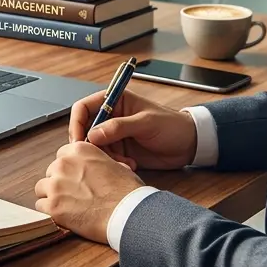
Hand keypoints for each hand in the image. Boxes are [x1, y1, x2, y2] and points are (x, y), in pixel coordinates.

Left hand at [34, 142, 144, 242]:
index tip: (75, 178)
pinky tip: (64, 215)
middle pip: (50, 172)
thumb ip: (96, 162)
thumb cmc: (126, 191)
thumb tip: (93, 167)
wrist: (128, 213)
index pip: (61, 156)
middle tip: (74, 195)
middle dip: (60, 182)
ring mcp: (56, 185)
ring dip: (52, 196)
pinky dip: (50, 211)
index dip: (69, 169)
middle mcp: (64, 164)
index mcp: (79, 150)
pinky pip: (40, 206)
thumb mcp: (115, 164)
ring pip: (42, 188)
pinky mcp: (53, 206)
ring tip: (68, 205)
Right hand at [68, 88, 197, 170]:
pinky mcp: (120, 150)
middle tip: (99, 158)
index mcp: (115, 101)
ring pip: (94, 148)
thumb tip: (92, 135)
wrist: (190, 144)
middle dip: (90, 146)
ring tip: (124, 162)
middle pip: (85, 130)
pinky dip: (113, 164)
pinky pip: (106, 159)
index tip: (78, 141)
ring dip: (105, 158)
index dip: (76, 123)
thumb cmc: (172, 125)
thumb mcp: (146, 123)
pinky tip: (130, 166)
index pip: (83, 108)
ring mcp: (115, 135)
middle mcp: (111, 117)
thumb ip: (119, 127)